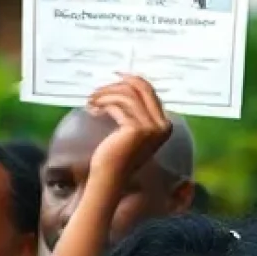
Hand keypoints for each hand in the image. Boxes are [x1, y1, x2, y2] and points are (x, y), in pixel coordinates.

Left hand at [84, 76, 173, 196]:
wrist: (109, 178)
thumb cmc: (115, 155)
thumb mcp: (129, 130)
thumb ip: (134, 111)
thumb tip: (124, 83)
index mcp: (165, 124)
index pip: (149, 91)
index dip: (131, 80)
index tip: (114, 76)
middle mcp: (163, 125)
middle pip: (141, 88)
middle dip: (116, 85)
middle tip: (97, 91)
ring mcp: (152, 128)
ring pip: (126, 95)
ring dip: (105, 95)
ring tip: (91, 103)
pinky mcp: (137, 130)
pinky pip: (117, 106)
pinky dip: (103, 104)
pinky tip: (93, 110)